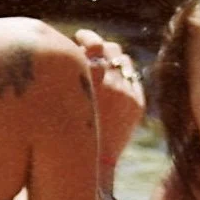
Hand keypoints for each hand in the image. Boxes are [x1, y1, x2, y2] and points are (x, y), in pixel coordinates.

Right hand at [74, 27, 144, 175]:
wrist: (90, 162)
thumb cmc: (65, 128)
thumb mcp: (62, 95)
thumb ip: (72, 67)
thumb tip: (82, 46)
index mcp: (88, 79)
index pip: (96, 43)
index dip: (88, 37)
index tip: (80, 37)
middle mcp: (110, 83)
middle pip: (112, 48)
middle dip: (102, 47)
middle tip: (91, 50)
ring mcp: (127, 94)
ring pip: (125, 60)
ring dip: (113, 60)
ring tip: (102, 67)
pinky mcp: (138, 103)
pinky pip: (133, 77)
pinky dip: (123, 77)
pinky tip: (112, 84)